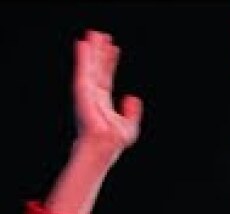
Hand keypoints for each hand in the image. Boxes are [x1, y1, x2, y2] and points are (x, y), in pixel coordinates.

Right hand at [72, 31, 142, 152]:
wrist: (103, 150)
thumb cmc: (114, 143)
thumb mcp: (129, 126)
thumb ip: (132, 112)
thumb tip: (133, 97)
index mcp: (102, 101)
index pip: (106, 76)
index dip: (110, 62)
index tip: (114, 47)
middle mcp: (93, 95)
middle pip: (96, 69)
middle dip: (98, 52)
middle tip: (100, 34)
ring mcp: (87, 94)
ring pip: (89, 67)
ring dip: (90, 51)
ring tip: (92, 34)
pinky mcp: (82, 94)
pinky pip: (82, 72)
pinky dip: (82, 59)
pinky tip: (83, 46)